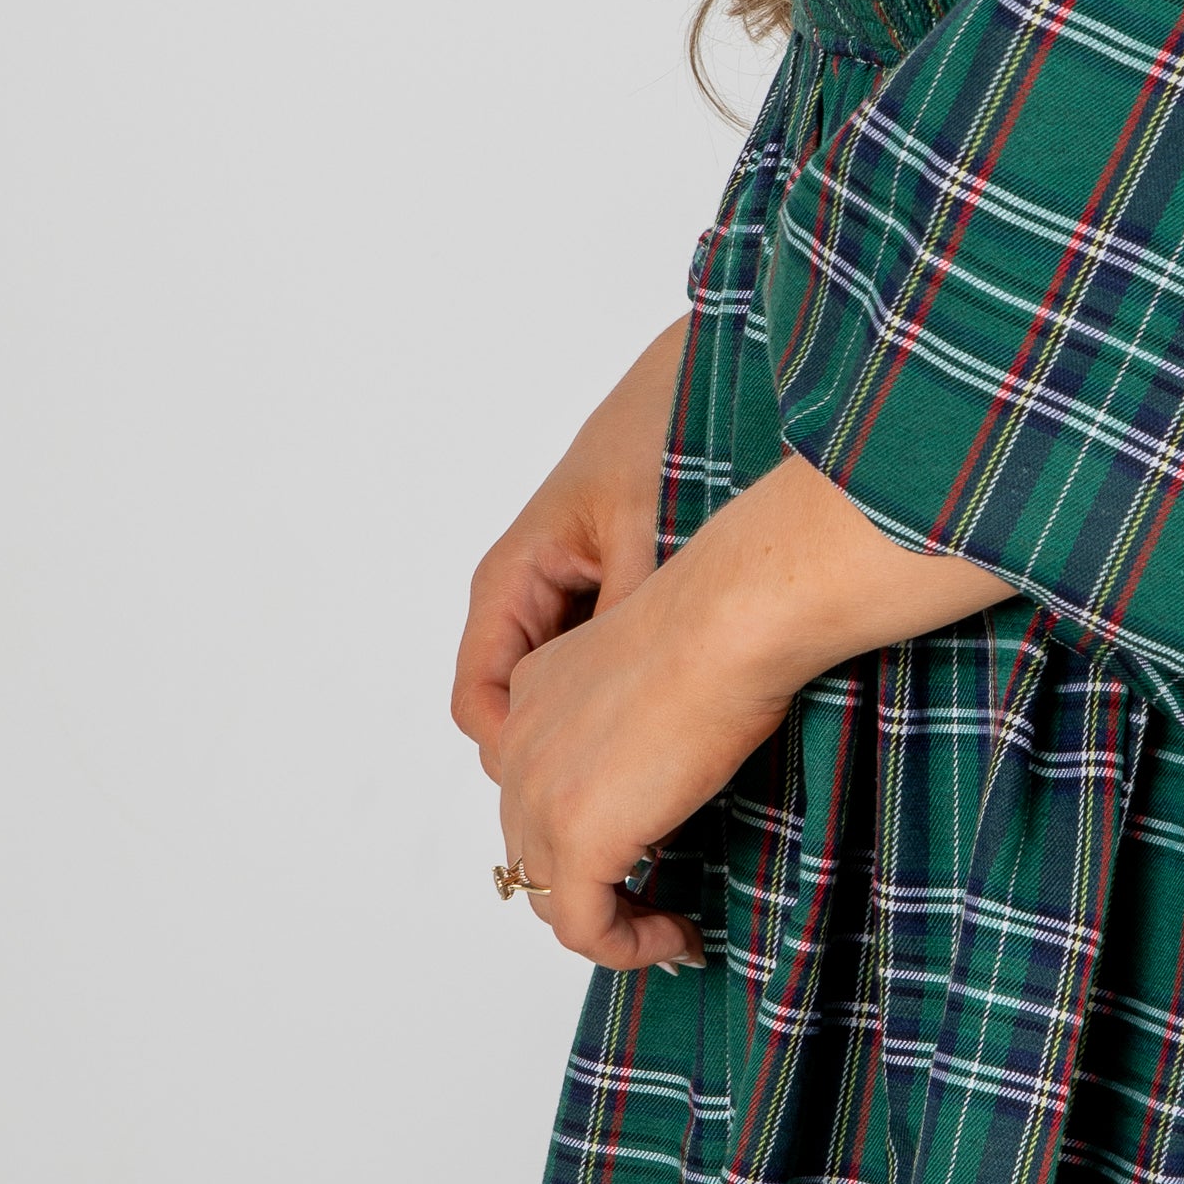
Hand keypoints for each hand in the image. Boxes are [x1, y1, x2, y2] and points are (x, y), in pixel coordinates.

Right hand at [450, 320, 688, 770]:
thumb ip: (625, 622)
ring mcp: (570, 602)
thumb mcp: (643, 536)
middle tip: (625, 804)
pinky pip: (602, 672)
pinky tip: (687, 714)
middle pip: (517, 715)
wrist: (705, 378)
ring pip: (561, 701)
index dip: (514, 760)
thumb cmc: (657, 436)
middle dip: (557, 766)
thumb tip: (633, 709)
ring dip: (598, 738)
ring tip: (659, 767)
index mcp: (509, 582)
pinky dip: (630, 702)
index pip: (478, 702)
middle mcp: (527, 598)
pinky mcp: (612, 601)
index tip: (569, 799)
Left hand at [491, 454, 1013, 970]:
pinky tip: (679, 937)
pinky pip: (582, 930)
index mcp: (533, 694)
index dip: (582, 834)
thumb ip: (636, 720)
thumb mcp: (655, 672)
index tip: (645, 856)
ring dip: (611, 924)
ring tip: (670, 928)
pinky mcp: (576, 839)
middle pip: (533, 849)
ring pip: (549, 897)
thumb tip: (672, 768)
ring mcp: (539, 795)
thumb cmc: (720, 630)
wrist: (727, 624)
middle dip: (592, 886)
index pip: (536, 789)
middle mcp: (519, 745)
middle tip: (658, 905)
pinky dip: (628, 948)